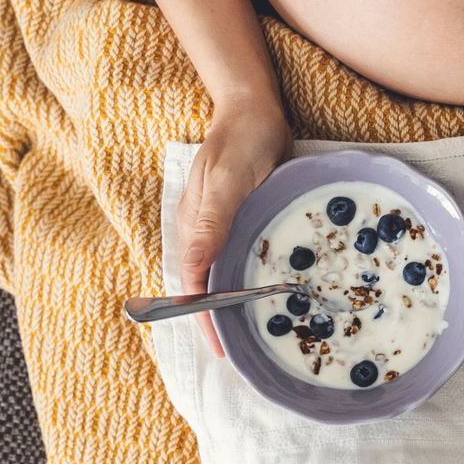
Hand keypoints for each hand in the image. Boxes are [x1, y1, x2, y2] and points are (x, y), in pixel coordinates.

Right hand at [178, 96, 290, 354]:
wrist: (253, 108)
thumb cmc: (243, 139)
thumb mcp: (230, 178)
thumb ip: (213, 220)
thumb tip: (192, 267)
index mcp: (192, 228)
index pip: (192, 286)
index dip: (205, 319)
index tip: (222, 348)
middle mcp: (200, 234)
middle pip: (202, 288)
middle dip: (218, 322)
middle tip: (244, 355)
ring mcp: (218, 228)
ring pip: (220, 277)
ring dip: (234, 305)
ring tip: (257, 336)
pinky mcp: (238, 221)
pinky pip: (238, 260)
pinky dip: (248, 281)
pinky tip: (271, 294)